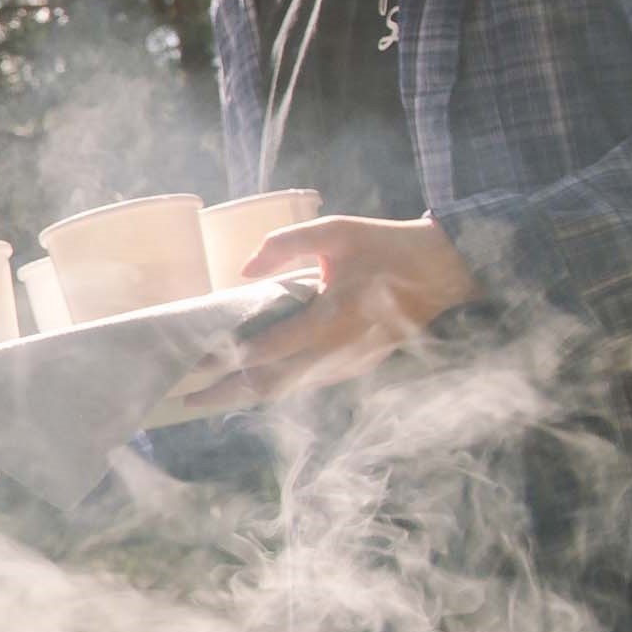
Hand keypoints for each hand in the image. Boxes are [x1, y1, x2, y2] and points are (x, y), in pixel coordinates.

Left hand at [183, 214, 480, 409]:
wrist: (446, 271)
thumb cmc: (387, 246)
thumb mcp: (336, 231)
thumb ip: (285, 245)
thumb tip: (242, 269)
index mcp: (332, 318)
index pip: (266, 350)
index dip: (226, 360)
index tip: (191, 363)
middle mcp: (339, 351)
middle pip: (271, 384)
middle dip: (226, 394)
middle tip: (184, 399)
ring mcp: (350, 364)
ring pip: (290, 390)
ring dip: (247, 397)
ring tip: (206, 398)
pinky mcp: (358, 367)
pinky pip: (308, 385)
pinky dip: (276, 390)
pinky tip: (249, 389)